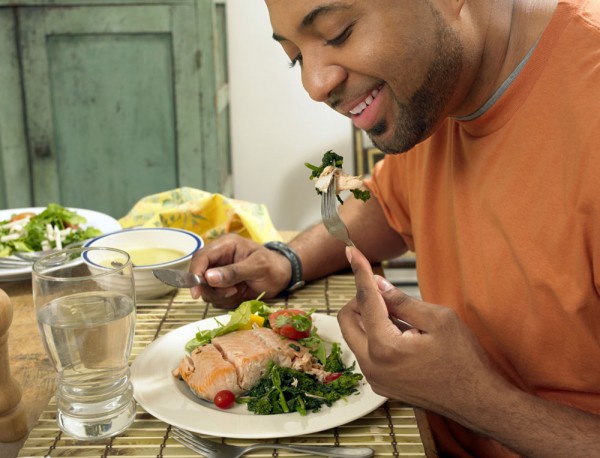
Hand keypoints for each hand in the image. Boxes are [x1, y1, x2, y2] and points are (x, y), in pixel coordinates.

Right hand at [188, 234, 291, 307]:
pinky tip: (240, 294)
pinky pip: (216, 298)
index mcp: (225, 246)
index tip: (196, 292)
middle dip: (212, 288)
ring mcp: (219, 274)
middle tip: (232, 291)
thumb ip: (233, 272)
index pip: (200, 257)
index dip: (194, 274)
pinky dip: (226, 300)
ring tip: (239, 291)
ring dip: (221, 295)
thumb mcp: (257, 267)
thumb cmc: (272, 266)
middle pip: (199, 276)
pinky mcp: (223, 287)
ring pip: (206, 290)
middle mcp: (218, 259)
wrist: (282, 276)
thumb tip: (208, 277)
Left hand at [338, 246, 503, 415]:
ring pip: (356, 336)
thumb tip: (377, 284)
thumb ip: (402, 300)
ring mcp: (375, 379)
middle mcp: (372, 366)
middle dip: (360, 299)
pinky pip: (368, 352)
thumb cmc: (465, 362)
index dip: (359, 272)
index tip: (351, 252)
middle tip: (383, 291)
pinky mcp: (382, 385)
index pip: (364, 300)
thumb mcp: (438, 319)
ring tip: (403, 316)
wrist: (479, 402)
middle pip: (347, 320)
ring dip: (370, 319)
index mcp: (384, 348)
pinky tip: (403, 333)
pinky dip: (377, 336)